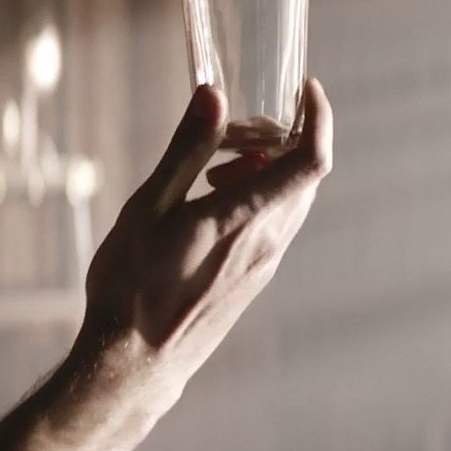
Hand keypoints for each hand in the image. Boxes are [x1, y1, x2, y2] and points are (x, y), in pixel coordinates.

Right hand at [71, 80, 332, 414]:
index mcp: (244, 219)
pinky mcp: (252, 280)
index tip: (305, 88)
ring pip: (289, 200)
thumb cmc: (132, 285)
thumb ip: (186, 149)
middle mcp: (266, 243)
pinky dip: (255, 197)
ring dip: (264, 169)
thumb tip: (213, 95)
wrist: (133, 362)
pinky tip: (208, 202)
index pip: (311, 160)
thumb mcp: (150, 206)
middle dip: (277, 137)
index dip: (318, 116)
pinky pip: (273, 224)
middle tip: (228, 130)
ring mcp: (263, 265)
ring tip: (210, 168)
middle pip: (303, 174)